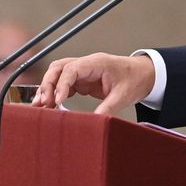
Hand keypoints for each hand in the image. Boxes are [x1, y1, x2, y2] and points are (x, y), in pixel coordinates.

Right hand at [32, 52, 154, 114]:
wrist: (145, 74)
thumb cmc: (135, 80)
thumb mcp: (123, 96)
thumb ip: (107, 108)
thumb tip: (92, 122)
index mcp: (97, 63)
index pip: (72, 69)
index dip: (61, 84)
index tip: (57, 102)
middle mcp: (87, 64)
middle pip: (59, 68)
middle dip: (48, 84)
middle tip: (42, 103)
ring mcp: (84, 71)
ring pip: (58, 75)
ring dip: (48, 88)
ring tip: (40, 105)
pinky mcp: (83, 80)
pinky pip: (64, 84)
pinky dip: (55, 93)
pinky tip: (50, 105)